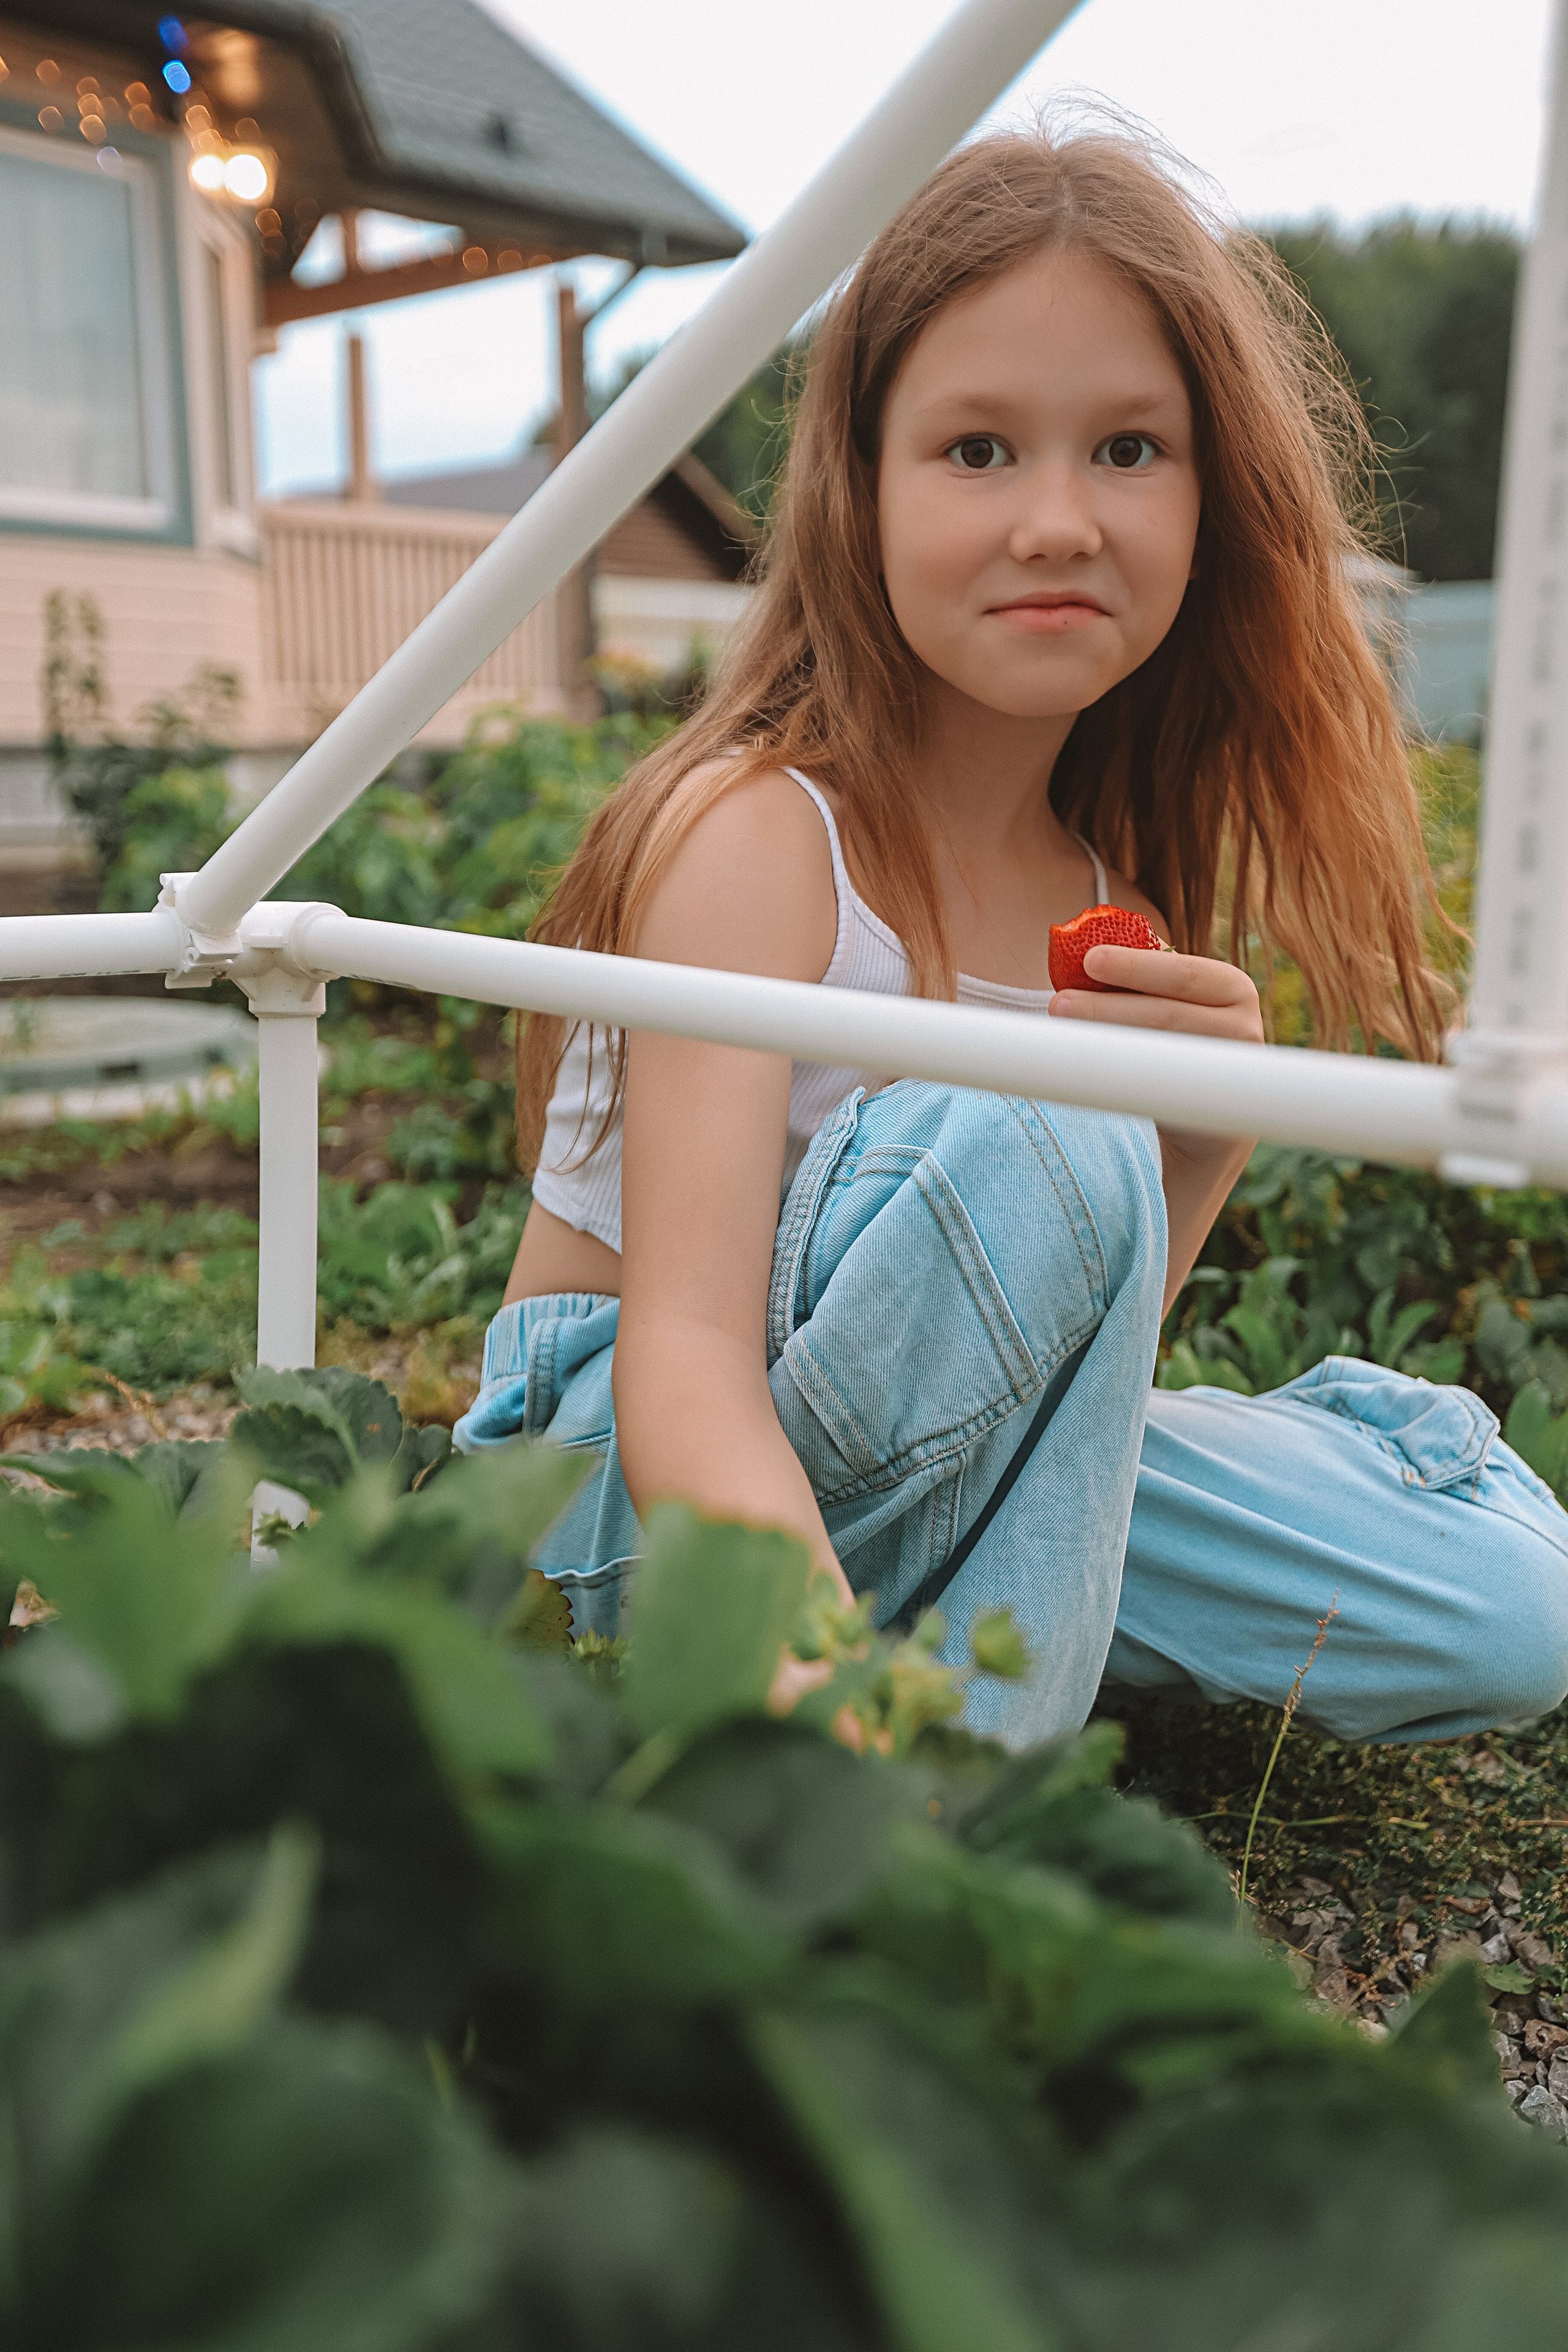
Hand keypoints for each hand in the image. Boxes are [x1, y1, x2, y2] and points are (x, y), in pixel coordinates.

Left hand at [1049, 943, 1262, 1182]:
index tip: (1089, 959)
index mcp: (1232, 987)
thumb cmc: (1182, 1040)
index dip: (1135, 966)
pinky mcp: (1207, 1108)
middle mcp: (1241, 1026)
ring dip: (1107, 1041)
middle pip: (1166, 1015)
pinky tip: (1086, 1069)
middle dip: (1107, 1007)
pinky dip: (1117, 1077)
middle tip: (1060, 1001)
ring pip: (1159, 1054)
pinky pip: (1155, 1090)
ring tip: (1065, 1031)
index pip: (1181, 972)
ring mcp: (1227, 1072)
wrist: (1213, 1115)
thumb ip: (1148, 975)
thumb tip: (1082, 947)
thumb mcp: (1177, 1002)